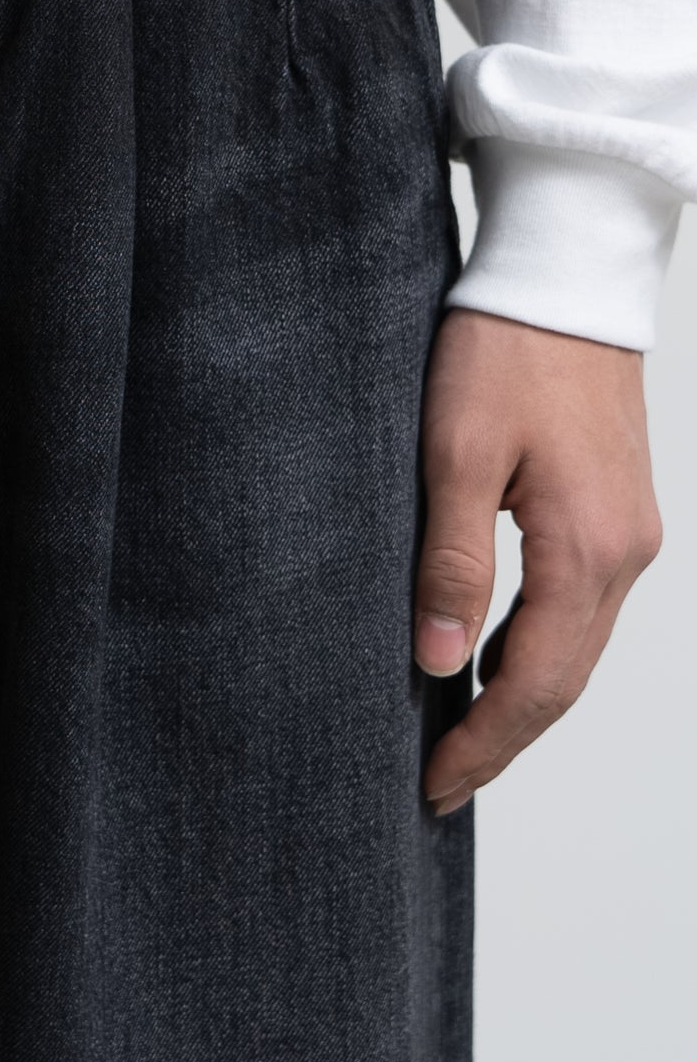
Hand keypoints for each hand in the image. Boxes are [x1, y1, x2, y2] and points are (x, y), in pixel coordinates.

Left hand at [416, 305, 659, 815]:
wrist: (564, 273)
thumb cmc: (503, 352)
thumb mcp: (453, 455)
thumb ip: (450, 563)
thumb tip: (439, 664)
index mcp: (586, 552)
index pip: (535, 686)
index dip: (485, 745)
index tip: (433, 788)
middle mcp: (624, 555)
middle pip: (565, 680)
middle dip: (503, 737)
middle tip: (439, 783)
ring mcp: (628, 532)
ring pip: (577, 646)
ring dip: (521, 694)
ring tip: (458, 733)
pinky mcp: (615, 507)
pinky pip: (580, 604)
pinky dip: (537, 644)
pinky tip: (491, 653)